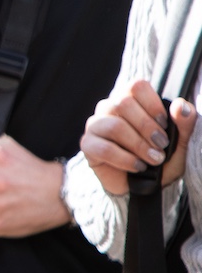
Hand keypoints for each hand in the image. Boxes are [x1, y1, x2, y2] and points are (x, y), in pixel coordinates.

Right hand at [82, 79, 192, 194]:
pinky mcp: (88, 145)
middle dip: (147, 127)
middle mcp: (109, 108)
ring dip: (138, 145)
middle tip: (162, 145)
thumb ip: (184, 123)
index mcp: (131, 101)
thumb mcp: (180, 142)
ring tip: (153, 159)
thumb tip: (181, 106)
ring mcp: (96, 125)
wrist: (146, 186)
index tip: (164, 123)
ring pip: (114, 125)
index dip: (152, 104)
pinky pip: (103, 147)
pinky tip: (137, 167)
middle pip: (123, 103)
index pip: (135, 86)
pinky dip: (125, 159)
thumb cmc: (161, 159)